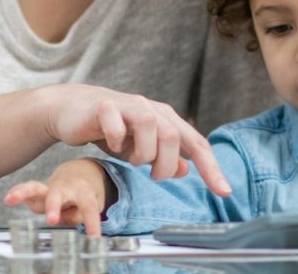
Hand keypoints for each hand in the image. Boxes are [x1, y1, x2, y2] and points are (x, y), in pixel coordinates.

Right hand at [3, 159, 111, 235]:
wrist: (79, 172)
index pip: (88, 208)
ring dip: (24, 193)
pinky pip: (26, 190)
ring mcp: (49, 187)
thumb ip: (78, 214)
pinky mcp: (38, 190)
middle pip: (58, 195)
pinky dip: (17, 193)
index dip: (91, 223)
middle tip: (52, 220)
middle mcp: (65, 187)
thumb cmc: (87, 193)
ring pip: (36, 188)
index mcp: (84, 190)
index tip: (94, 238)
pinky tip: (8, 198)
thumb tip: (62, 218)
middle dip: (53, 207)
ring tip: (12, 199)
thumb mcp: (93, 203)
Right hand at [40, 84, 231, 196]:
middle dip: (165, 164)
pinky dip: (117, 139)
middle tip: (152, 175)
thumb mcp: (140, 148)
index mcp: (165, 119)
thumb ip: (164, 158)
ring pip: (149, 125)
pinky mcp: (104, 106)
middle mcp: (151, 109)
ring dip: (142, 152)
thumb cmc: (111, 129)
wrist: (74, 110)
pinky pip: (116, 123)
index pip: (196, 143)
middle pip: (173, 136)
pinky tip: (112, 144)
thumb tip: (186, 170)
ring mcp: (128, 105)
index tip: (224, 192)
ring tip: (132, 160)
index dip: (211, 167)